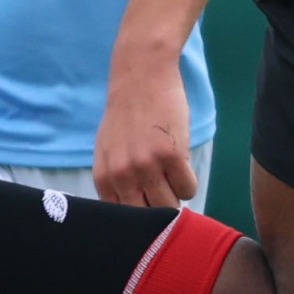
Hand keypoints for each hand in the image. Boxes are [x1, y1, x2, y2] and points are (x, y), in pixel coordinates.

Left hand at [92, 37, 199, 208]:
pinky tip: (181, 163)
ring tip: (171, 174)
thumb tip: (130, 215)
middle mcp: (123, 176)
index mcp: (104, 178)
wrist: (140, 75)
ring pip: (170, 206)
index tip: (148, 205)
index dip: (140, 215)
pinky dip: (188, 181)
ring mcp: (147, 166)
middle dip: (159, 209)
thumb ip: (114, 181)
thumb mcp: (107, 150)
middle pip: (149, 217)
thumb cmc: (125, 113)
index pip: (124, 219)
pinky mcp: (172, 155)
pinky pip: (188, 189)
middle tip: (163, 189)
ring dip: (175, 195)